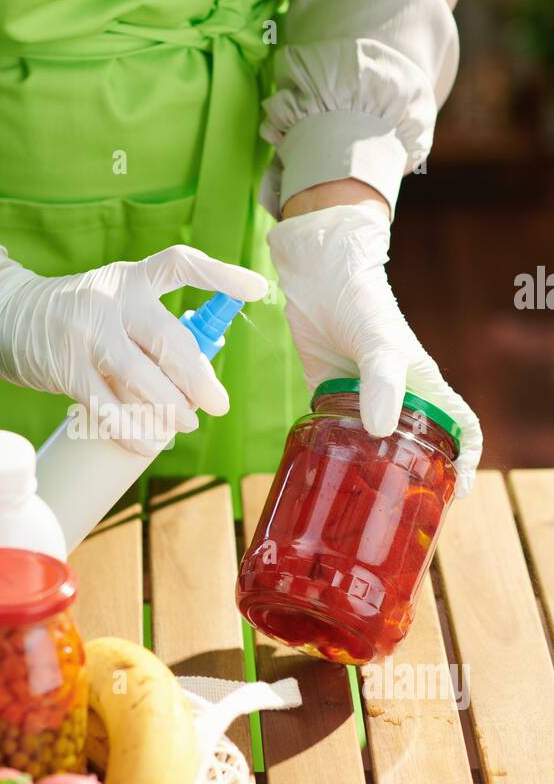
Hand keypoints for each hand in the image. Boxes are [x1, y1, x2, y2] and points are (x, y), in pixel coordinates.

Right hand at [0, 240, 267, 453]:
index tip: (258, 289)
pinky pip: (108, 407)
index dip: (220, 274)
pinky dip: (133, 430)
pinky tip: (149, 443)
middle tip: (217, 404)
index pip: (180, 264)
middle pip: (167, 339)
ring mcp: (86, 334)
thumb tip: (198, 384)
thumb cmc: (81, 317)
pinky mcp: (68, 369)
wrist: (11, 317)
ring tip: (185, 424)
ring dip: (169, 408)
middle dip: (199, 378)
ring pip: (139, 377)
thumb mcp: (116, 302)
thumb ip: (153, 329)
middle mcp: (110, 300)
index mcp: (132, 277)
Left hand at [268, 204, 481, 495]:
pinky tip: (324, 472)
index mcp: (424, 385)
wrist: (318, 272)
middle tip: (398, 511)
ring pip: (376, 443)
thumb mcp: (376, 340)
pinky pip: (337, 431)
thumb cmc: (360, 298)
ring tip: (359, 502)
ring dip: (371, 469)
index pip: (460, 428)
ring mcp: (362, 397)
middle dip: (414, 477)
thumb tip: (381, 429)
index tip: (456, 491)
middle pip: (416, 445)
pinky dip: (335, 452)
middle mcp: (397, 396)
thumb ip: (380, 381)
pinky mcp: (329, 393)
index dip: (465, 460)